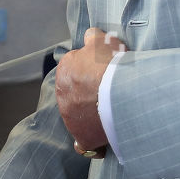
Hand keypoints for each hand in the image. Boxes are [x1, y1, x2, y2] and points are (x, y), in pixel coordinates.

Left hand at [57, 27, 123, 157]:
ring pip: (80, 119)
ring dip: (93, 118)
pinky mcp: (83, 138)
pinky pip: (83, 144)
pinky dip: (92, 143)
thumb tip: (92, 34)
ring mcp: (71, 118)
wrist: (117, 92)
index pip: (76, 71)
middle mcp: (63, 95)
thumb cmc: (109, 65)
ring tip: (113, 117)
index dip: (93, 73)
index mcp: (65, 71)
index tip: (106, 75)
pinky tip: (103, 143)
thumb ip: (94, 37)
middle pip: (77, 96)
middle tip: (111, 95)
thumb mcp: (102, 42)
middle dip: (90, 96)